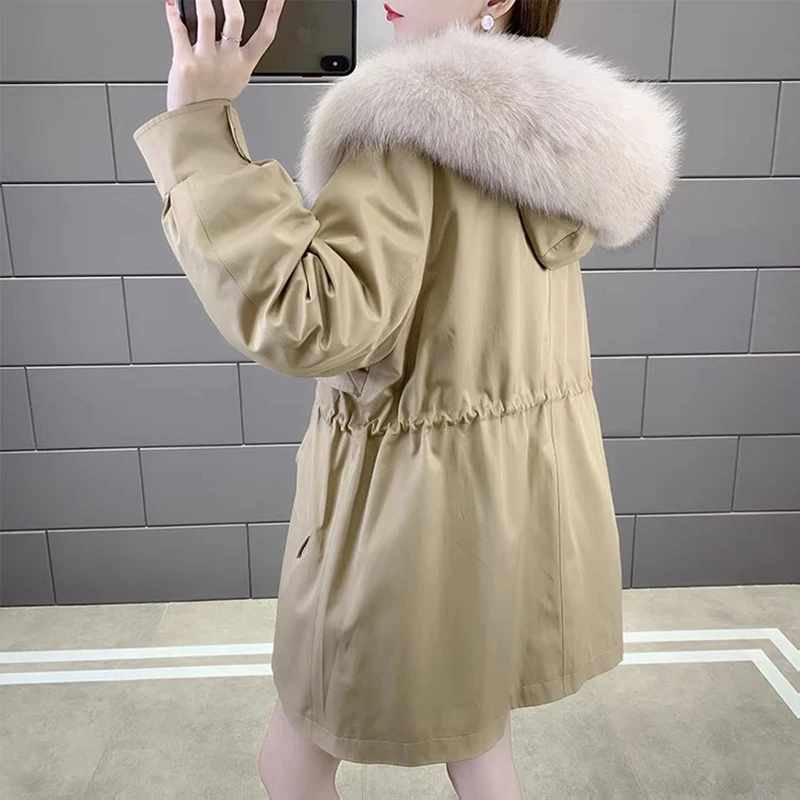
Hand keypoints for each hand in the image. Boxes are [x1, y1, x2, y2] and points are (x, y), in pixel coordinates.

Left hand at [165, 0, 285, 111]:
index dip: (274, 12)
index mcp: (243, 65)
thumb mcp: (233, 77)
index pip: (265, 35)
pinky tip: (172, 3)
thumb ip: (232, 51)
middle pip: (235, 19)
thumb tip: (221, 20)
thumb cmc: (213, 100)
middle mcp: (227, 60)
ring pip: (207, 17)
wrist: (196, 123)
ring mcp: (206, 60)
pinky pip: (178, 29)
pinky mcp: (185, 61)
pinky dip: (173, 12)